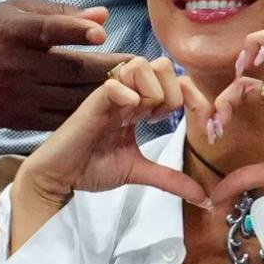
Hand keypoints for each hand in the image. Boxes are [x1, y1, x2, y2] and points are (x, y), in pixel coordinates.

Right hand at [0, 0, 129, 128]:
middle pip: (70, 69)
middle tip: (142, 66)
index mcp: (13, 32)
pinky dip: (87, 115)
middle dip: (110, 69)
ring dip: (106, 95)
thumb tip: (103, 17)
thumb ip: (59, 13)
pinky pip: (61, 119)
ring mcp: (20, 96)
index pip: (46, 30)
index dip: (73, 31)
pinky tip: (111, 110)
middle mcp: (17, 66)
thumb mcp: (15, 11)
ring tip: (135, 87)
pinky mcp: (22, 119)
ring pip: (71, 98)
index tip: (100, 34)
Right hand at [11, 56, 207, 249]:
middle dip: (170, 92)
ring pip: (141, 66)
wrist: (60, 177)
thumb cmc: (92, 167)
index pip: (174, 81)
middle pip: (162, 65)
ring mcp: (109, 95)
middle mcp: (126, 94)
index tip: (188, 125)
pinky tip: (126, 119)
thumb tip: (203, 198)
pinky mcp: (92, 103)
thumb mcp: (140, 172)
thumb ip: (171, 179)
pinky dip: (127, 97)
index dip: (189, 97)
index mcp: (139, 104)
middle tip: (159, 120)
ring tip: (141, 118)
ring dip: (151, 92)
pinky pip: (115, 84)